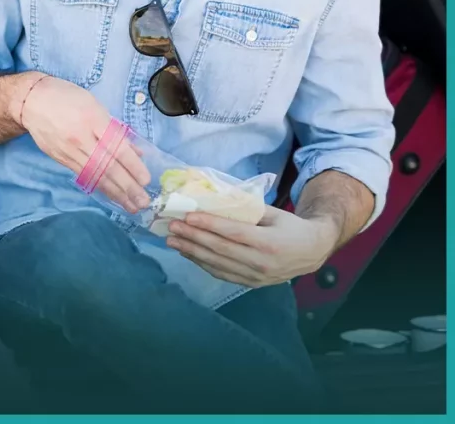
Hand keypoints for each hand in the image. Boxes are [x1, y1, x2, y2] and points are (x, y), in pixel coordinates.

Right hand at [18, 75, 150, 212]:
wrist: (31, 102)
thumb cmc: (66, 97)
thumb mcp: (94, 105)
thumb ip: (114, 129)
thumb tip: (134, 151)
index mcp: (93, 119)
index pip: (116, 146)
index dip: (132, 165)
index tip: (146, 180)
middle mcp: (81, 137)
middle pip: (107, 166)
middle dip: (128, 186)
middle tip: (144, 202)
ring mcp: (69, 151)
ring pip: (96, 175)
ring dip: (116, 193)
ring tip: (131, 206)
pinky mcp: (61, 159)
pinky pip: (84, 175)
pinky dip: (100, 186)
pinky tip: (111, 196)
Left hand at [166, 205, 340, 286]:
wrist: (313, 252)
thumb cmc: (291, 227)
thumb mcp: (274, 213)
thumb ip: (246, 209)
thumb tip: (213, 200)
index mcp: (269, 242)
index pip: (232, 233)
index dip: (208, 224)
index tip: (187, 216)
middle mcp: (261, 263)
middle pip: (220, 249)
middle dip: (193, 237)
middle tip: (171, 227)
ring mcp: (256, 276)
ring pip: (217, 264)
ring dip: (192, 252)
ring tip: (172, 240)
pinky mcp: (251, 284)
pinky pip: (222, 274)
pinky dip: (202, 263)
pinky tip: (188, 253)